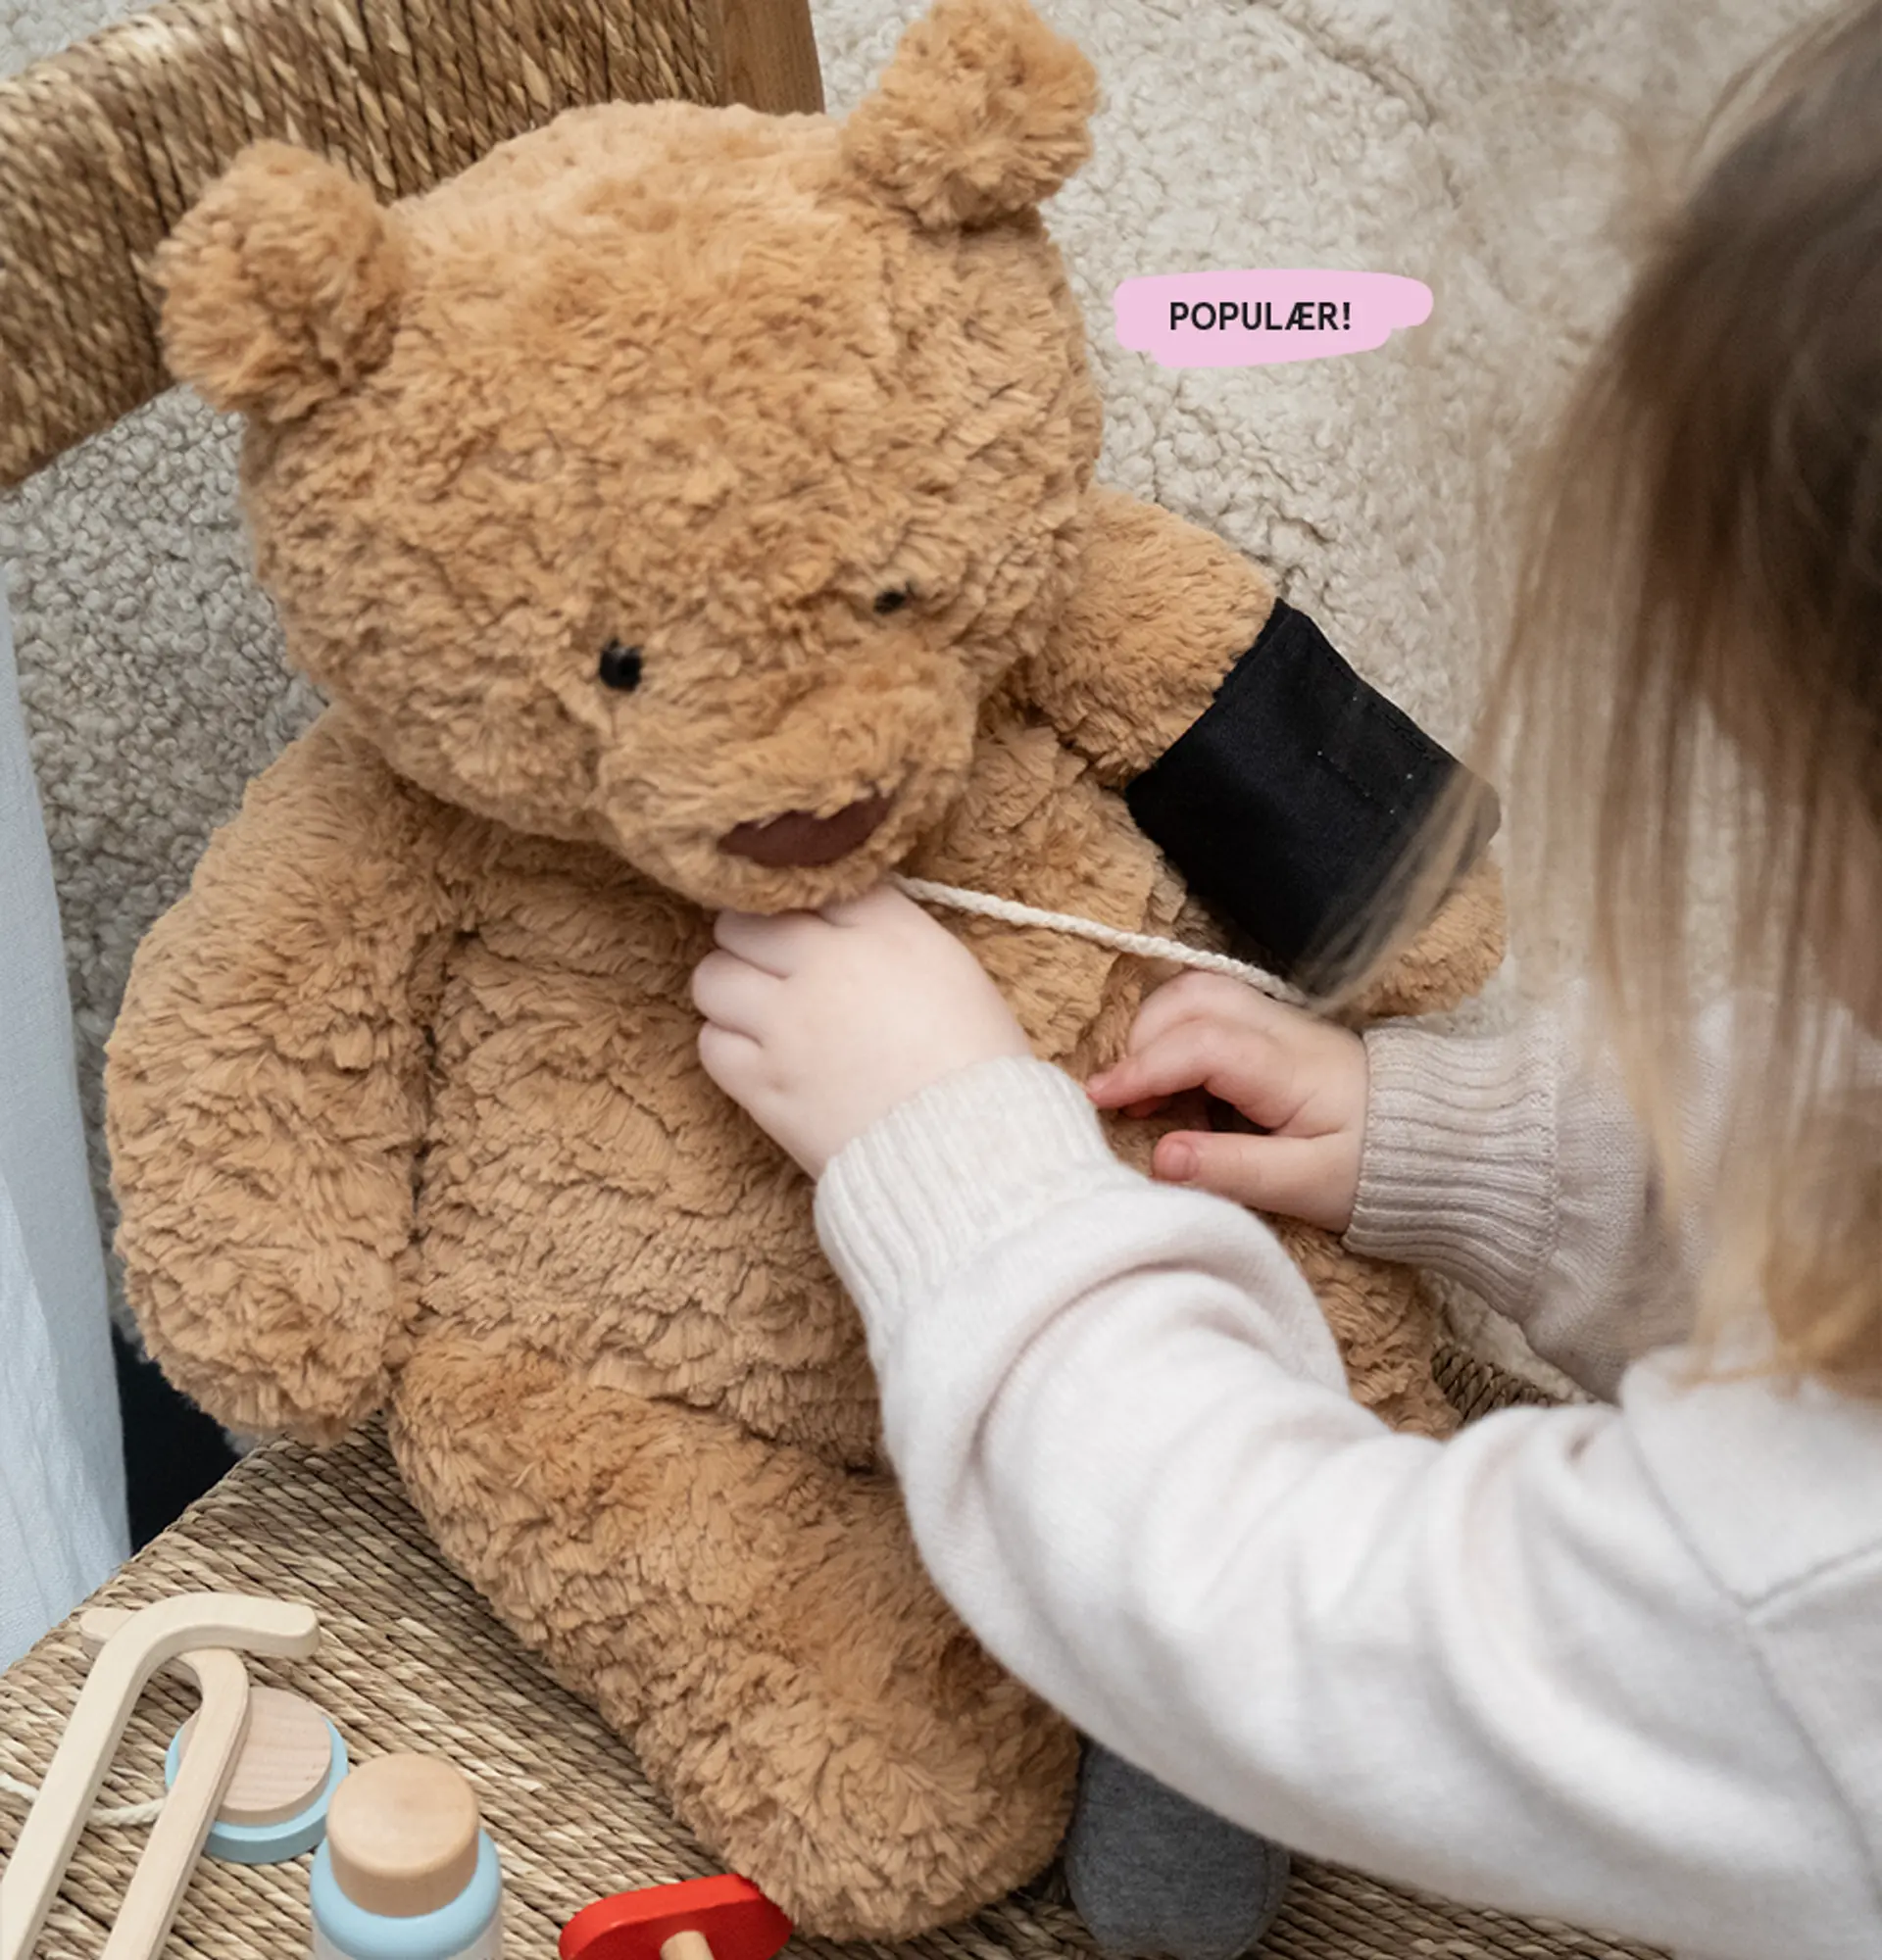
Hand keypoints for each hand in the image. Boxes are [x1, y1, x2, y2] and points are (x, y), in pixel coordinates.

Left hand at [692, 883, 1031, 1175]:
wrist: (969, 1153)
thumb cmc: (975, 1060)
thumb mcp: (948, 966)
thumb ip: (887, 926)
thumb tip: (834, 910)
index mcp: (884, 929)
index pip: (813, 882)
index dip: (805, 906)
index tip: (813, 927)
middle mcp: (824, 965)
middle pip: (742, 922)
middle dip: (754, 941)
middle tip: (778, 968)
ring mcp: (785, 1026)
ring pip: (711, 978)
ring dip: (731, 990)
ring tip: (762, 1013)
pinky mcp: (763, 1084)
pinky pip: (711, 1043)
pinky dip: (728, 1045)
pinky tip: (762, 1056)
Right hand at [1086, 971, 1367, 1231]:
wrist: (1440, 1142)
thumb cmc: (1374, 1170)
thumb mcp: (1305, 1186)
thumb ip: (1231, 1169)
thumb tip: (1159, 1158)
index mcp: (1288, 1066)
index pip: (1199, 1044)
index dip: (1141, 1068)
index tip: (1100, 1099)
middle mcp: (1280, 1027)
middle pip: (1192, 997)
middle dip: (1143, 1040)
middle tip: (1127, 1100)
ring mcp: (1280, 1021)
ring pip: (1199, 993)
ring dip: (1158, 1031)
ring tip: (1150, 1094)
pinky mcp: (1278, 1030)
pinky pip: (1212, 1010)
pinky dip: (1178, 1036)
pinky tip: (1182, 1087)